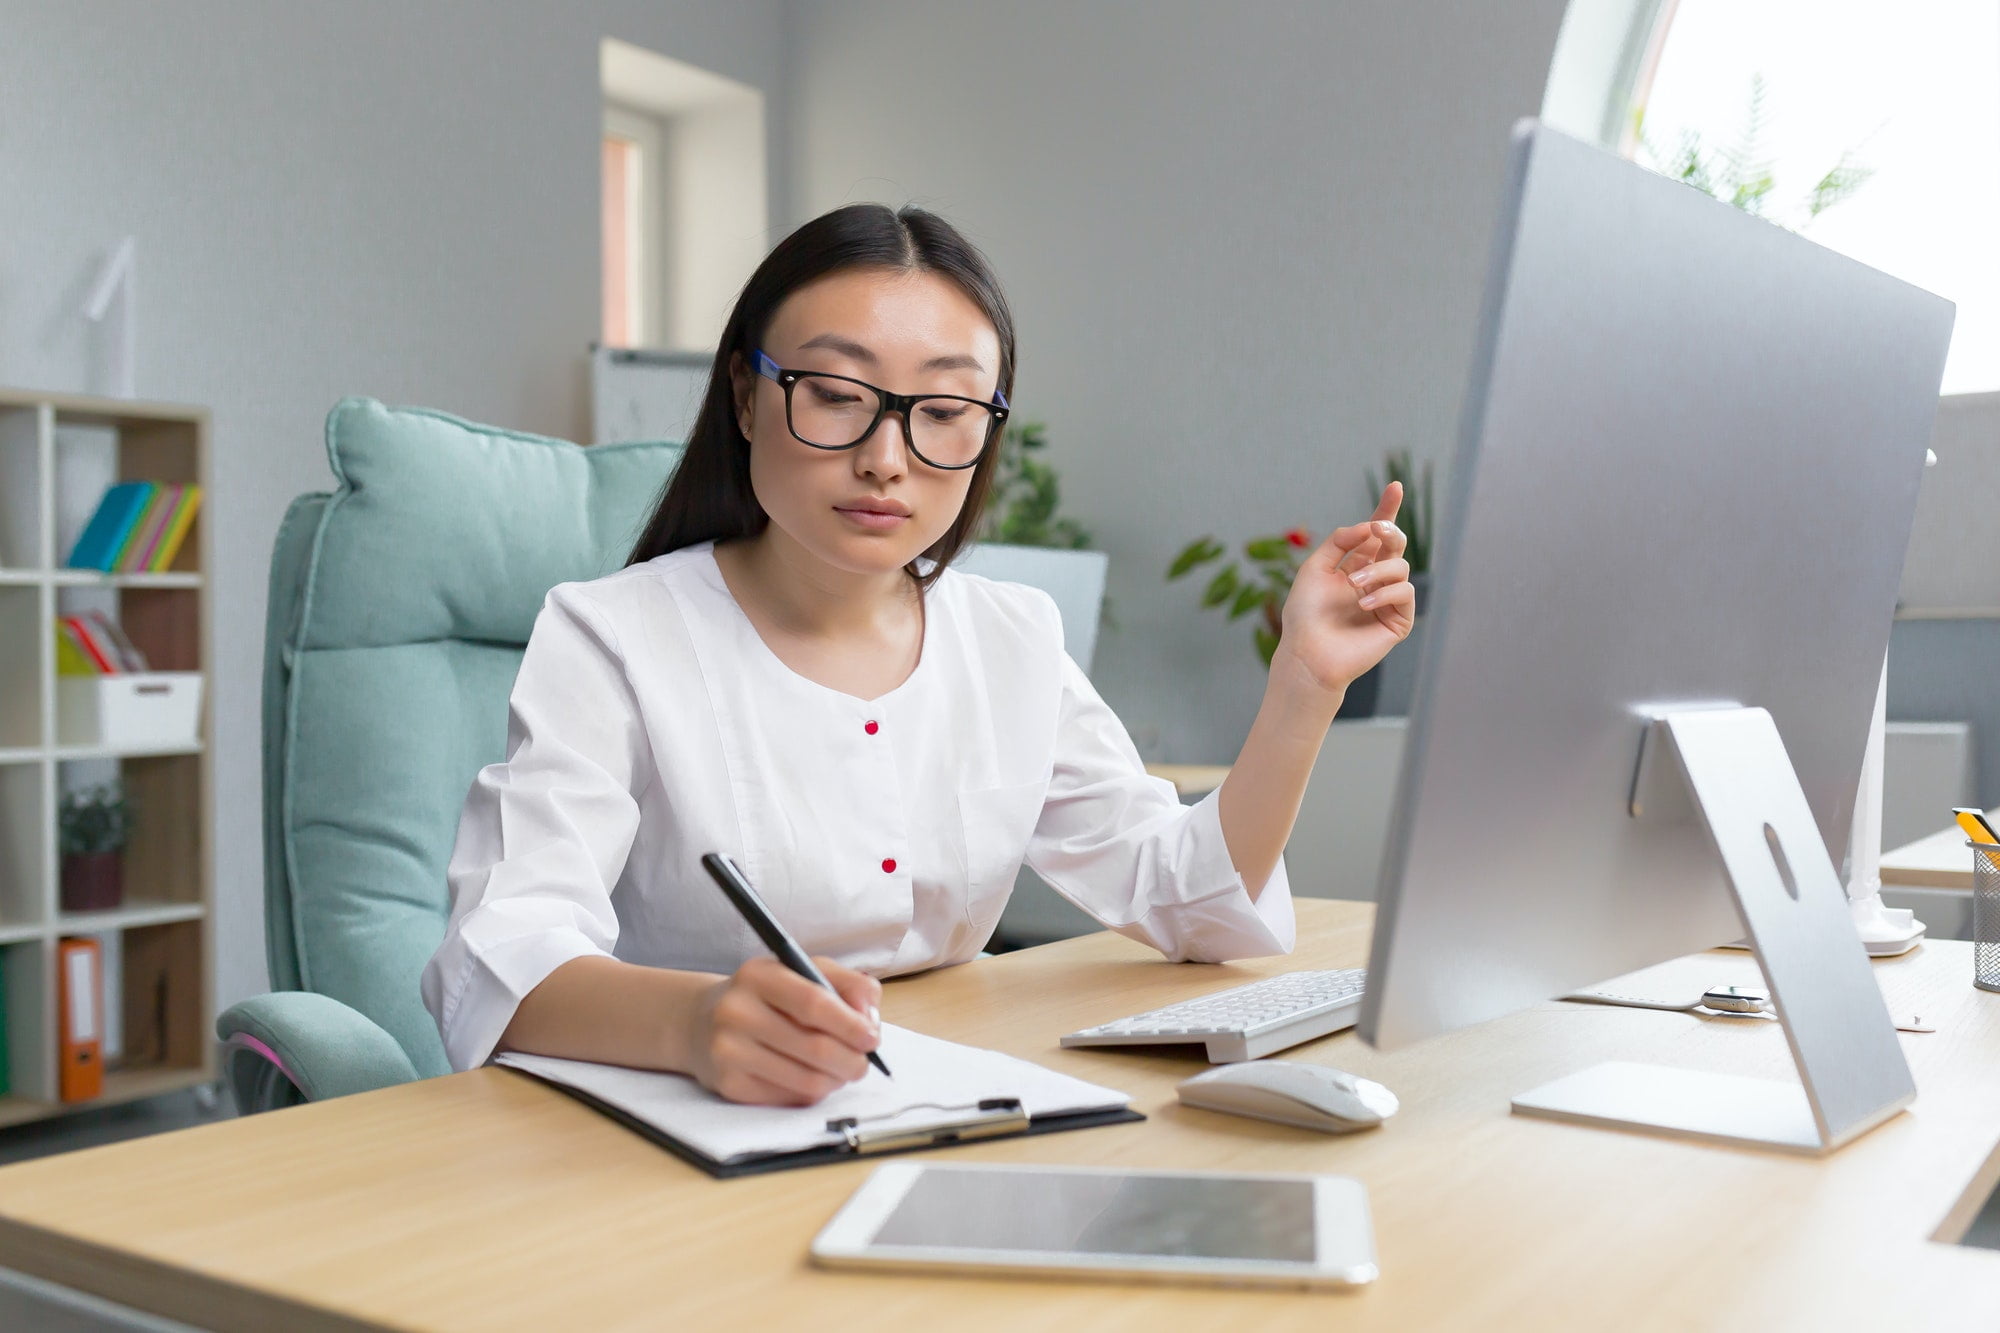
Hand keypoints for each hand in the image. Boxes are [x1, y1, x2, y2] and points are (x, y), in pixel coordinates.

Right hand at [688, 956, 882, 1105]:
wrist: (701, 1022)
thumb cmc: (766, 997)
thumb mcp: (802, 972)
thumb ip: (847, 984)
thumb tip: (869, 1018)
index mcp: (758, 975)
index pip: (814, 1002)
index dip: (850, 1024)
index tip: (872, 1037)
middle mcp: (737, 1011)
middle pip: (814, 1047)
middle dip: (852, 1060)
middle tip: (863, 1063)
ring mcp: (729, 1051)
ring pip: (806, 1079)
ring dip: (836, 1080)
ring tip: (840, 1071)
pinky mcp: (729, 1085)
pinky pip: (789, 1098)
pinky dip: (811, 1092)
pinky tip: (809, 1077)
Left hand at [1271, 481, 1415, 704]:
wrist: (1309, 653)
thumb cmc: (1306, 615)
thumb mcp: (1314, 568)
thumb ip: (1338, 542)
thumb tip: (1366, 526)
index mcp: (1354, 566)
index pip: (1375, 535)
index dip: (1386, 510)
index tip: (1395, 486)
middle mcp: (1374, 580)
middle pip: (1394, 543)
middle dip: (1389, 530)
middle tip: (1378, 528)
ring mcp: (1388, 599)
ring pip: (1399, 566)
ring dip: (1377, 571)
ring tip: (1354, 586)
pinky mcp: (1399, 619)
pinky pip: (1404, 591)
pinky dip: (1385, 592)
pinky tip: (1364, 603)